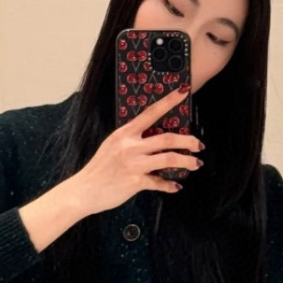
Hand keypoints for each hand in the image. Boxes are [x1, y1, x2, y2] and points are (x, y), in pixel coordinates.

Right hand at [73, 87, 203, 214]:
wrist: (84, 190)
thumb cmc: (98, 169)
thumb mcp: (112, 146)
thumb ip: (130, 141)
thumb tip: (151, 140)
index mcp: (125, 133)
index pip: (151, 112)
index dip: (169, 101)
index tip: (183, 92)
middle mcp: (130, 146)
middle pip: (167, 138)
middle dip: (188, 141)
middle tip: (198, 144)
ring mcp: (134, 164)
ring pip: (168, 158)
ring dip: (186, 161)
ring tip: (195, 164)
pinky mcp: (135, 182)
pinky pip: (159, 182)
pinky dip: (170, 185)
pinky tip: (176, 186)